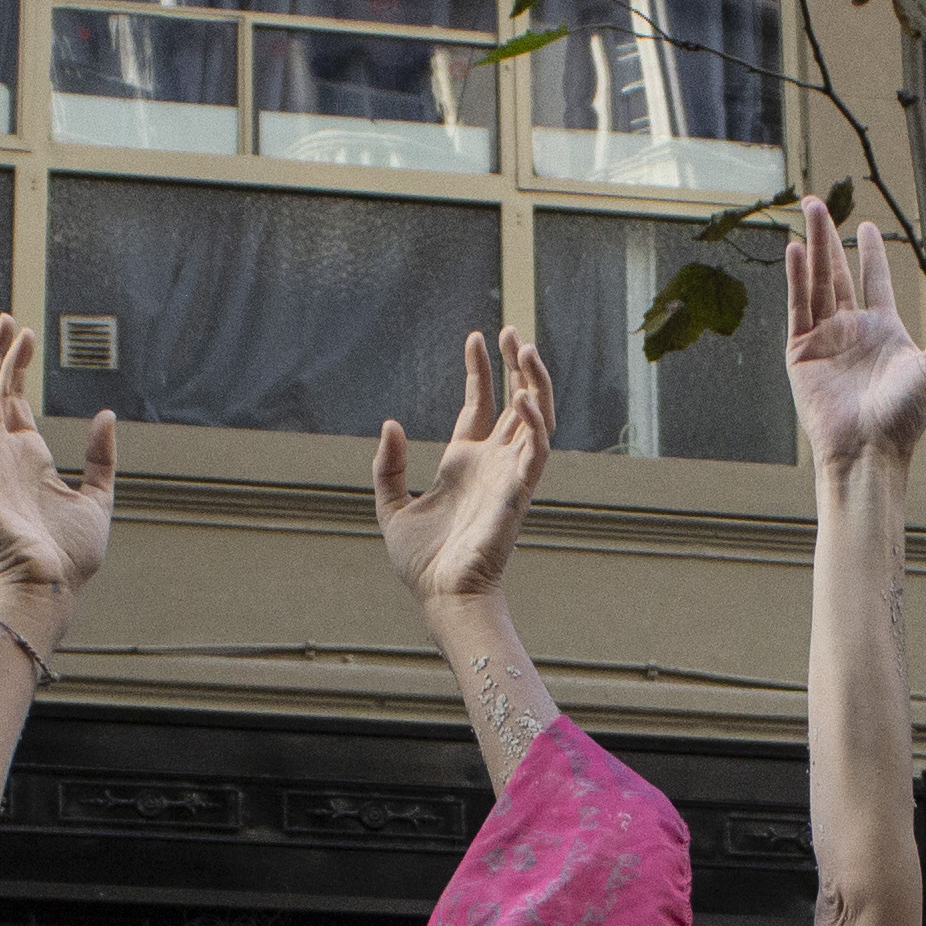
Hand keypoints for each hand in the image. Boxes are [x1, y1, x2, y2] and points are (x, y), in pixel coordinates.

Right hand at [0, 315, 114, 607]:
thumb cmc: (73, 554)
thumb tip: (106, 416)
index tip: (24, 331)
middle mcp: (0, 456)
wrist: (55, 585)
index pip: (10, 397)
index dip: (14, 363)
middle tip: (3, 319)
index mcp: (26, 456)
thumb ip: (100, 457)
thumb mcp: (99, 496)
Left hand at [372, 329, 553, 604]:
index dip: (481, 369)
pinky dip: (535, 423)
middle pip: (515, 402)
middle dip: (517, 366)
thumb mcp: (391, 506)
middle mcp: (492, 463)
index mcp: (464, 461)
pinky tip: (524, 398)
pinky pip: (537, 451)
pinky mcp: (519, 492)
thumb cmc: (420, 562)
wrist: (440, 595)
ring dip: (535, 384)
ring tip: (525, 349)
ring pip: (536, 418)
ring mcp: (509, 475)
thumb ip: (388, 466)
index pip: (480, 403)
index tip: (476, 335)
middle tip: (511, 331)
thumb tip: (391, 424)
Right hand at [783, 197, 925, 475]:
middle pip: (838, 274)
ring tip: (808, 210)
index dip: (870, 253)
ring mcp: (824, 339)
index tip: (865, 227)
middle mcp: (852, 330)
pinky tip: (795, 250)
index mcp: (883, 331)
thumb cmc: (906, 416)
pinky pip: (798, 307)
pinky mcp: (801, 353)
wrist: (868, 450)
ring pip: (817, 282)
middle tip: (818, 204)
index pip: (875, 282)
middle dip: (829, 238)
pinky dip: (796, 278)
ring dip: (812, 246)